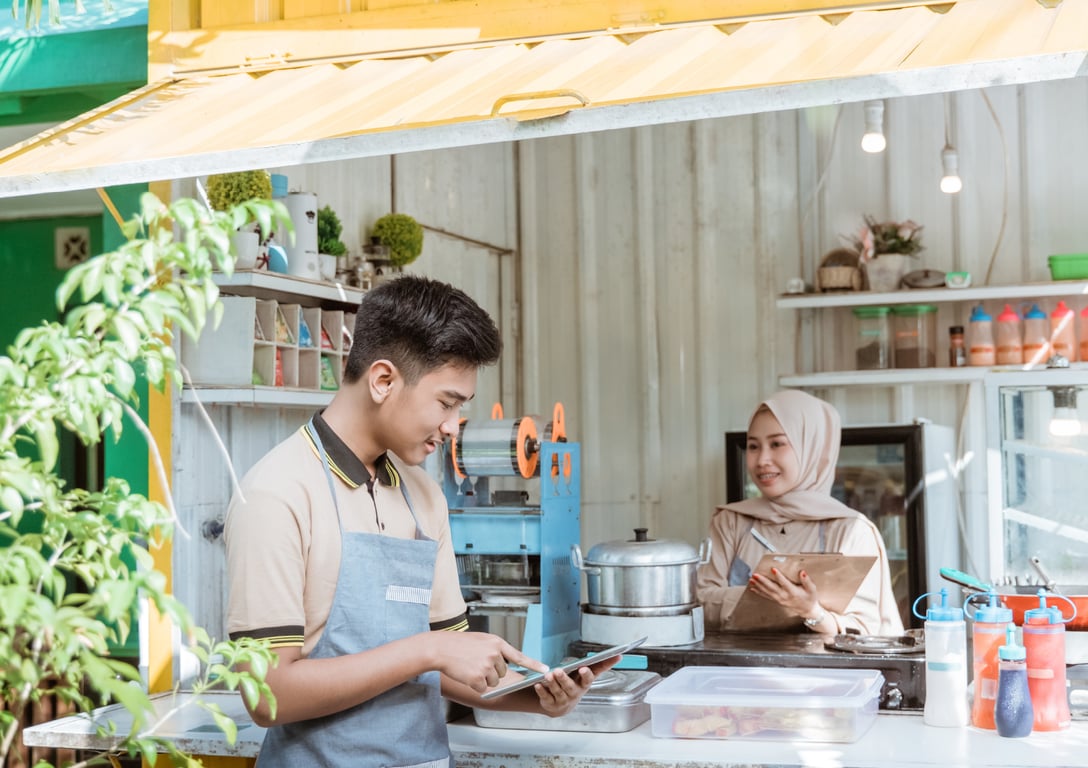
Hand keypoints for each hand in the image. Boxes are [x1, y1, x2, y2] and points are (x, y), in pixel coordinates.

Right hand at [429, 632, 546, 692]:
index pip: (519, 656)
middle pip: (503, 672)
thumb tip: (502, 662)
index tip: (546, 670)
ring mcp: (487, 666)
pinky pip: (483, 688)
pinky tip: (466, 675)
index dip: (534, 664)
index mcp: (497, 643)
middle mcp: (495, 654)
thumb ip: (494, 649)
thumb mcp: (480, 640)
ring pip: (494, 682)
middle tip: (476, 664)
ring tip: (470, 668)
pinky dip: (475, 685)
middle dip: (492, 672)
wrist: (440, 648)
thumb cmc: (458, 644)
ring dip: (484, 679)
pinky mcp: (478, 678)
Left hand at [531, 655, 618, 716]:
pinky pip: (546, 698)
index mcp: (583, 684)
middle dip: (564, 679)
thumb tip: (619, 655)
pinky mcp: (551, 704)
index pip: (588, 679)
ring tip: (548, 675)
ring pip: (558, 692)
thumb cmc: (575, 684)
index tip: (583, 669)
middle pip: (570, 687)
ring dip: (552, 683)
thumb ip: (599, 665)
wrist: (560, 706)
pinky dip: (542, 691)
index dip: (586, 675)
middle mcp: (574, 693)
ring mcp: (563, 700)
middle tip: (559, 671)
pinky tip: (538, 684)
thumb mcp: (586, 675)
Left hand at [748, 568, 822, 619]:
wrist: (807, 610)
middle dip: (763, 581)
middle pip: (772, 588)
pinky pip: (766, 596)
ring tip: (751, 579)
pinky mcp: (777, 600)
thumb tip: (803, 572)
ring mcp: (779, 599)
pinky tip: (753, 588)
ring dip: (758, 585)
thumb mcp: (812, 589)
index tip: (773, 569)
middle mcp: (784, 596)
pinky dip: (759, 592)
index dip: (779, 576)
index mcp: (793, 592)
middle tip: (756, 575)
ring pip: (767, 592)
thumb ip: (807, 581)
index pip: (785, 583)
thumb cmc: (809, 598)